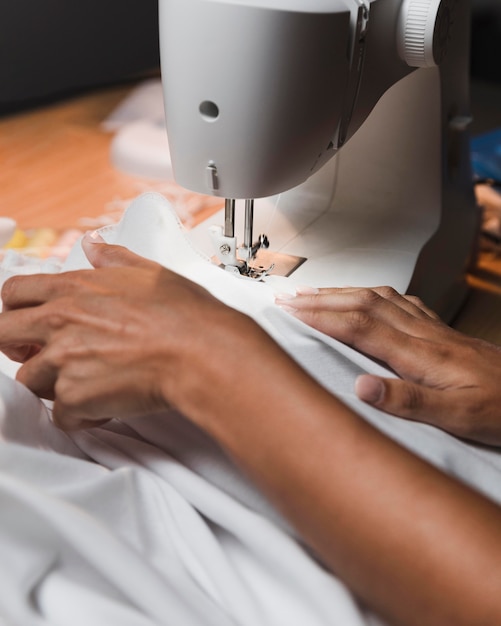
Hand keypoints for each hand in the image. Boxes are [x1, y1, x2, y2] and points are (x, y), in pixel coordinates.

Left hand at [0, 233, 257, 429]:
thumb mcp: (148, 272)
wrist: (200, 352)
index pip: (15, 291)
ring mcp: (64, 360)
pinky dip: (80, 415)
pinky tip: (103, 405)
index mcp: (73, 288)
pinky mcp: (75, 397)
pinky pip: (61, 415)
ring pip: (28, 380)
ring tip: (85, 383)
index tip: (27, 319)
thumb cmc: (183, 315)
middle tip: (40, 354)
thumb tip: (94, 245)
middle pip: (4, 335)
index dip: (17, 307)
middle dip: (18, 347)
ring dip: (52, 384)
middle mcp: (60, 322)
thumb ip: (112, 257)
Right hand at [276, 286, 500, 444]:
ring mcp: (431, 328)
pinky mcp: (439, 331)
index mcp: (422, 354)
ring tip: (313, 293)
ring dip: (341, 292)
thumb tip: (362, 388)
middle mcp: (423, 333)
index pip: (360, 326)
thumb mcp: (460, 417)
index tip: (291, 311)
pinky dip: (371, 295)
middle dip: (321, 298)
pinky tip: (365, 297)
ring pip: (378, 298)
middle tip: (287, 297)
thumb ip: (411, 402)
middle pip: (363, 303)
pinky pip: (398, 301)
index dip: (322, 316)